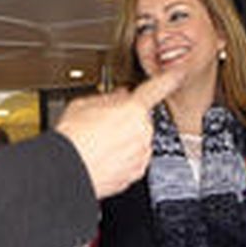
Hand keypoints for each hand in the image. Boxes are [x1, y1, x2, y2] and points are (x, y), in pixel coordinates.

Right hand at [55, 72, 181, 197]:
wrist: (68, 170)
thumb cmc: (73, 138)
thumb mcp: (84, 104)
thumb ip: (108, 98)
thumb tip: (117, 97)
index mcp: (133, 109)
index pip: (158, 88)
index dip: (169, 79)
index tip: (177, 74)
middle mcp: (143, 132)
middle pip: (141, 118)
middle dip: (127, 117)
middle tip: (104, 122)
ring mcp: (141, 154)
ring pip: (138, 140)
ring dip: (124, 139)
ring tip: (98, 142)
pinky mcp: (136, 172)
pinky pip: (133, 159)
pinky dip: (121, 157)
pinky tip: (102, 155)